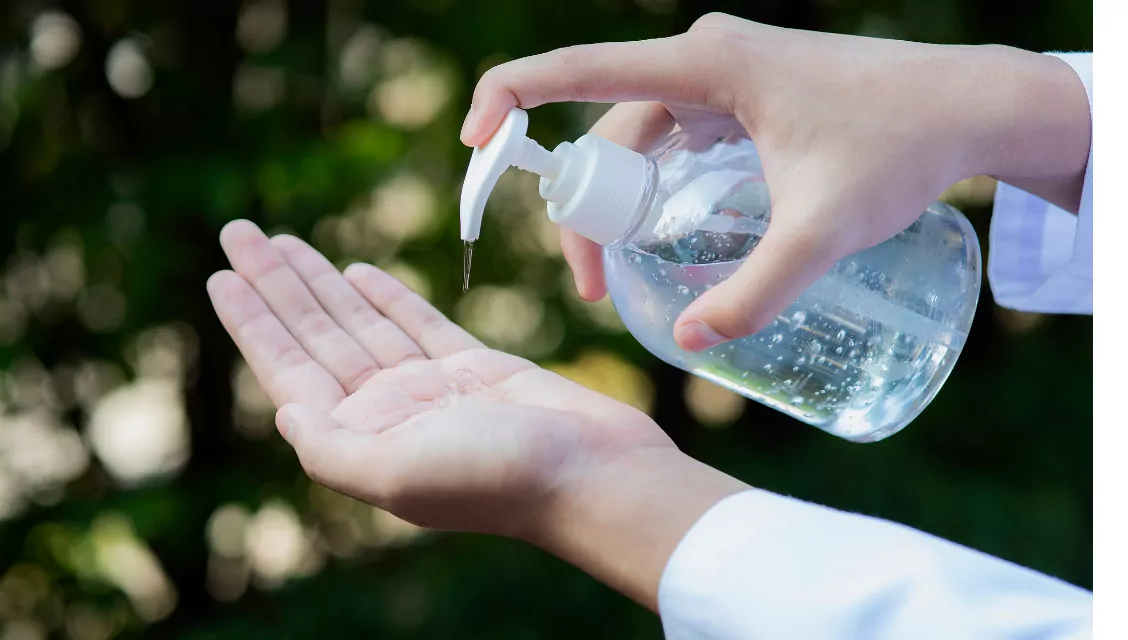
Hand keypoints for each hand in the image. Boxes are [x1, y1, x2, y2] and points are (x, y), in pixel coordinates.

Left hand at [206, 220, 746, 607]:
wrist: (594, 474)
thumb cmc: (498, 478)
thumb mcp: (395, 473)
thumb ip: (330, 447)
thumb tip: (284, 413)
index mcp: (362, 438)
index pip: (291, 370)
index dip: (254, 321)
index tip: (221, 275)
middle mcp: (388, 413)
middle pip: (318, 335)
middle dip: (277, 284)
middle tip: (239, 231)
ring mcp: (431, 390)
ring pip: (361, 322)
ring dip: (322, 282)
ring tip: (282, 240)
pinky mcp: (476, 369)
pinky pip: (416, 324)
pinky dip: (386, 297)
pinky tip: (355, 271)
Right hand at [462, 13, 1089, 350]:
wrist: (969, 106)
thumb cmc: (902, 149)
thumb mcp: (825, 229)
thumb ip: (757, 291)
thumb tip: (688, 342)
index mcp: (706, 66)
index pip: (582, 71)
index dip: (512, 96)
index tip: (472, 141)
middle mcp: (704, 59)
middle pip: (607, 133)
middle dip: (586, 210)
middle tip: (596, 288)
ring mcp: (723, 74)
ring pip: (639, 141)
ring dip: (620, 205)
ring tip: (622, 277)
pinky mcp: (742, 94)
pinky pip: (672, 138)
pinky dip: (654, 187)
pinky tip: (665, 235)